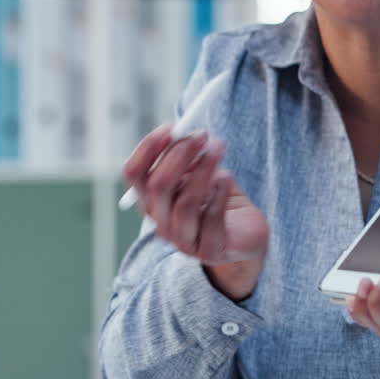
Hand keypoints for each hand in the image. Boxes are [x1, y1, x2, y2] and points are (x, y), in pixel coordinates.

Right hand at [123, 125, 269, 299]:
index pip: (134, 174)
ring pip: (185, 201)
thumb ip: (189, 157)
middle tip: (202, 135)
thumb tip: (184, 132)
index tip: (169, 127)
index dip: (147, 149)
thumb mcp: (200, 174)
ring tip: (219, 150)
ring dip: (204, 169)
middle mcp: (162, 223)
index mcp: (152, 202)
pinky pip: (211, 218)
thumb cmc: (218, 200)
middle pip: (158, 186)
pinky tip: (227, 178)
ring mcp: (184, 241)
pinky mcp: (210, 250)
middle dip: (179, 154)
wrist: (245, 238)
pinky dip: (220, 192)